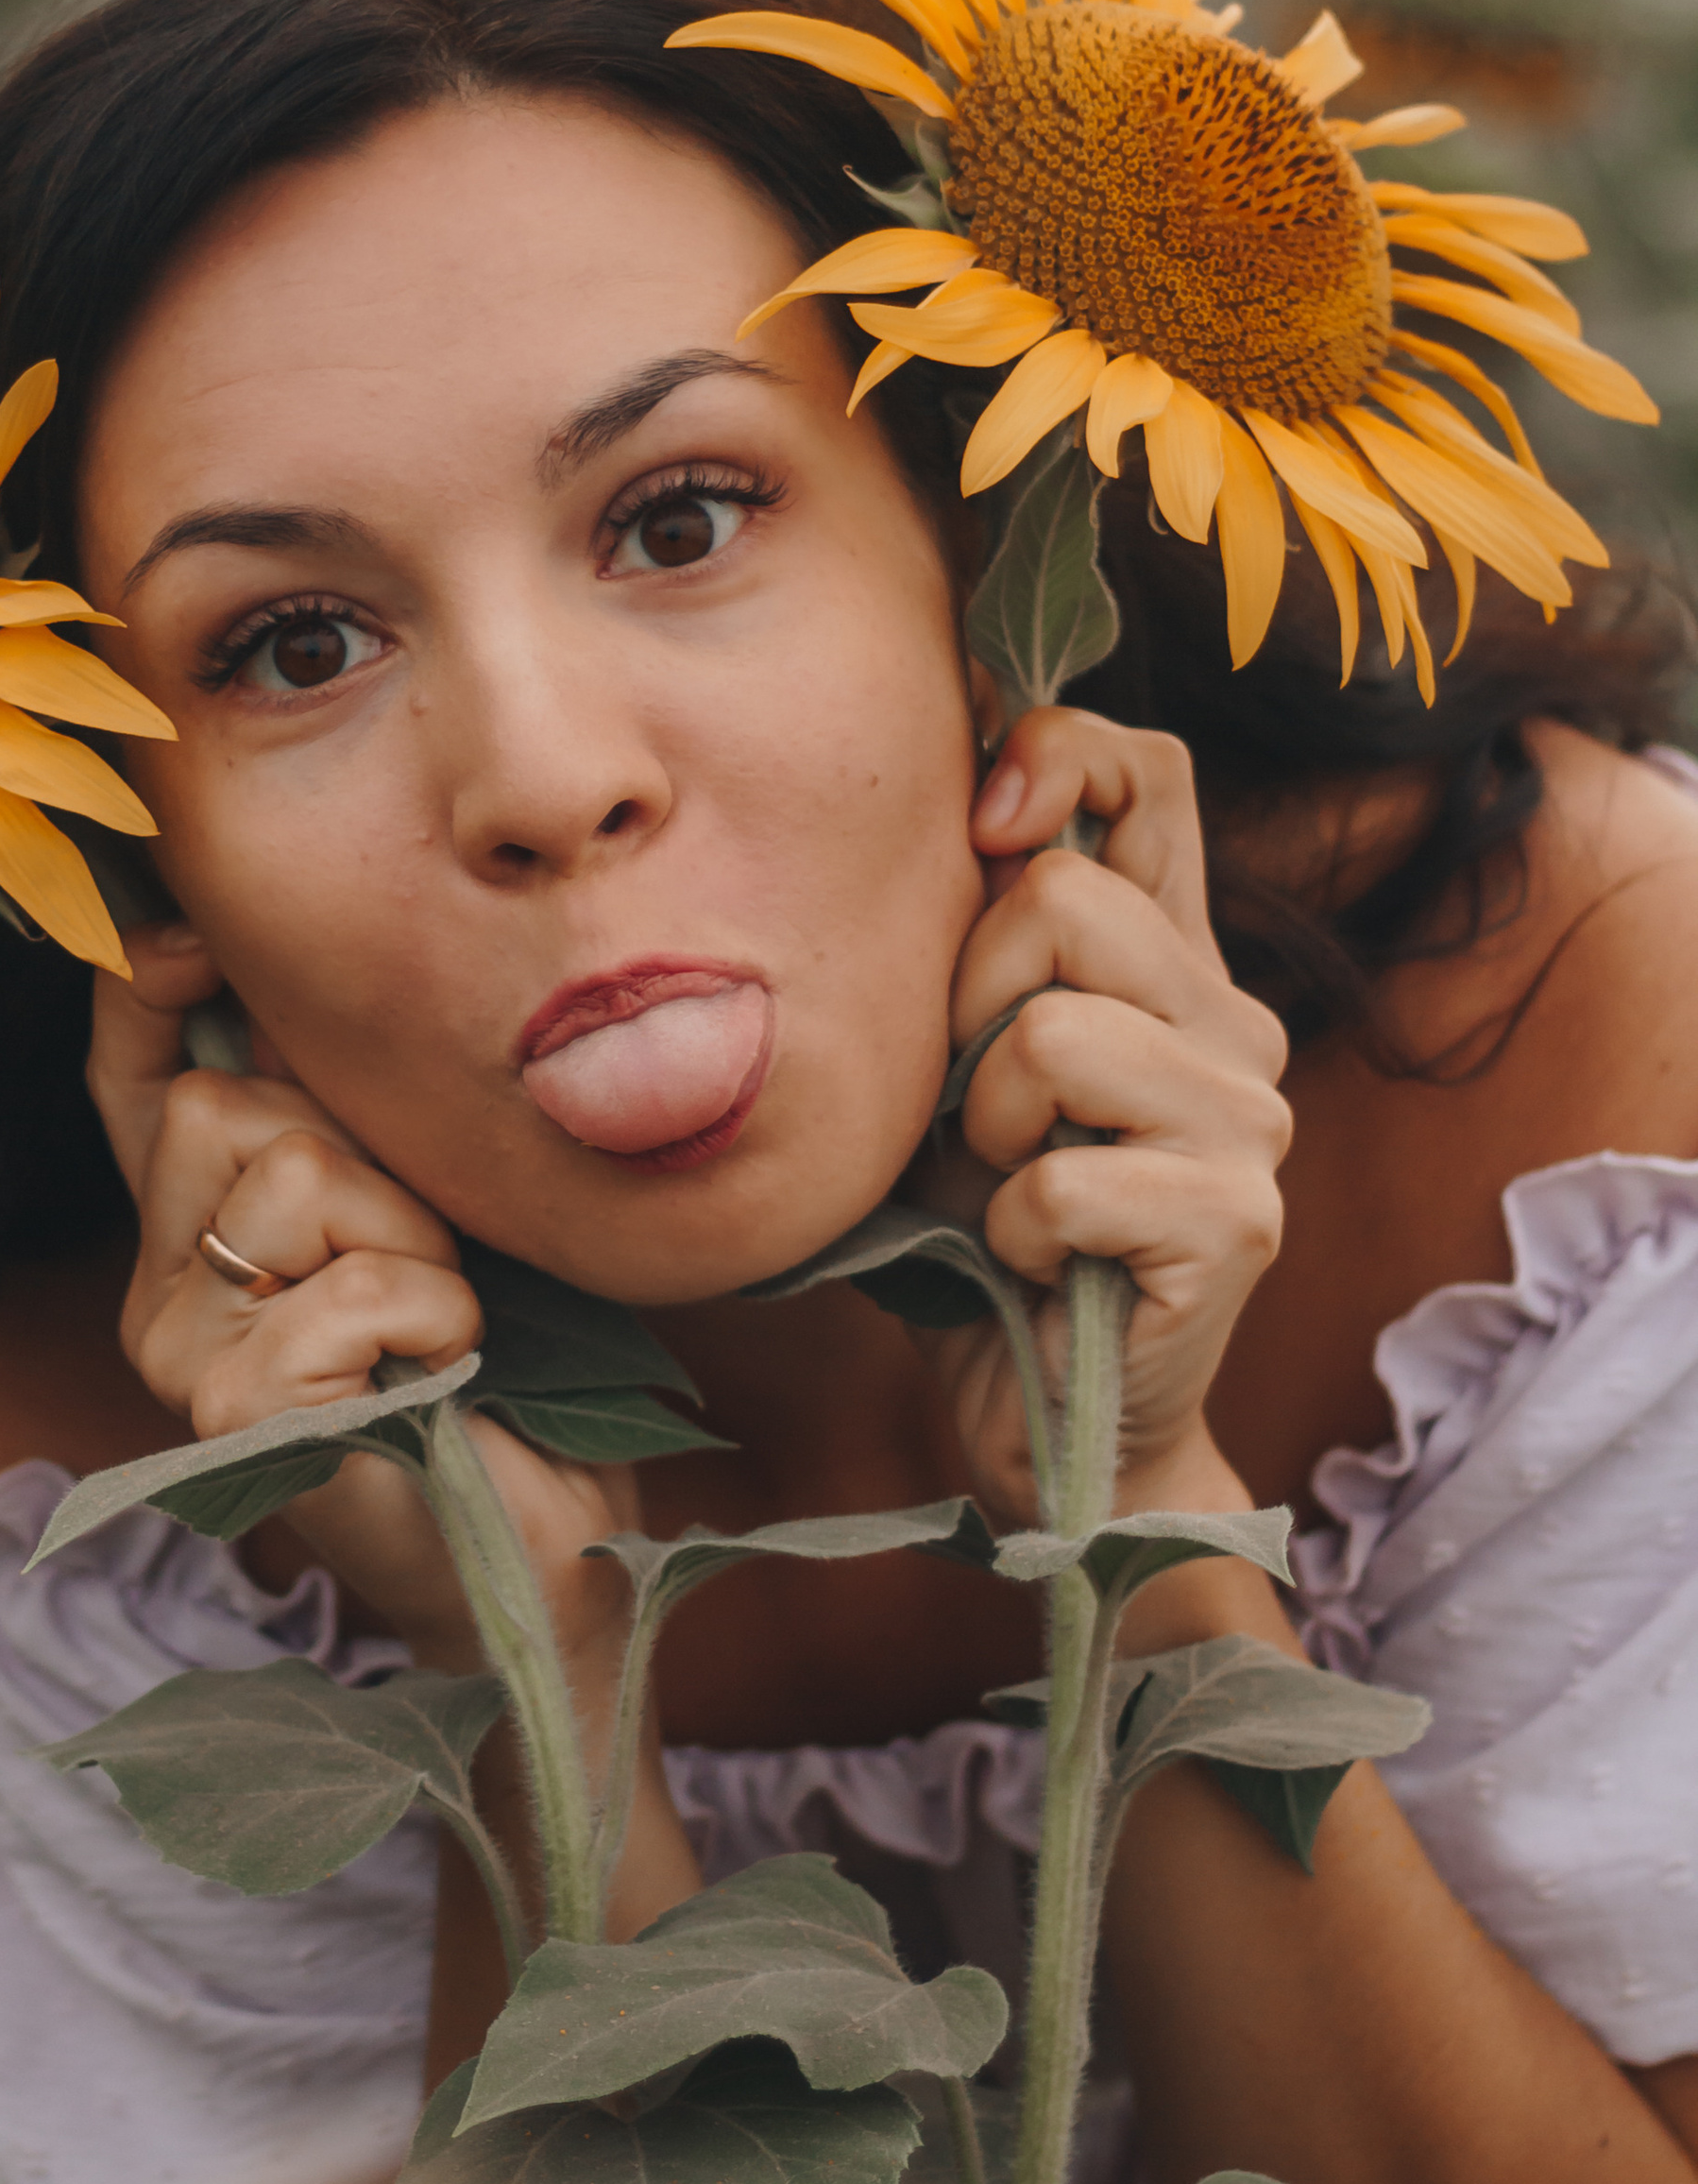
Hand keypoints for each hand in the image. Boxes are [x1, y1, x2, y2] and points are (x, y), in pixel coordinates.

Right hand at [87, 930, 638, 1675]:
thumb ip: (351, 1117)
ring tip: (439, 1325)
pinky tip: (439, 1379)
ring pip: (290, 1169)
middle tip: (427, 1256)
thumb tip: (301, 984)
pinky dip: (430, 1314)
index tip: (181, 936)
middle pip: (228, 1098)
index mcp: (201, 1233)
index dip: (140, 991)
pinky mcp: (229, 1415)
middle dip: (365, 1149)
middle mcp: (164, 1290)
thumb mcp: (424, 1208)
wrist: (538, 1555)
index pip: (132, 1081)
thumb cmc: (502, 1380)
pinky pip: (344, 1286)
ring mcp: (182, 1358)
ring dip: (412, 1234)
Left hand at [921, 711, 1292, 1531]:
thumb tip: (930, 809)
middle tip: (976, 1114)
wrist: (1046, 1425)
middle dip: (969, 1002)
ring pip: (1055, 1032)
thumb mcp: (944, 1070)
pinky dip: (1011, 1230)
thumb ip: (959, 952)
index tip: (979, 827)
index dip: (1058, 757)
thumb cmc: (977, 1242)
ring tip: (1007, 1190)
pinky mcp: (1239, 1221)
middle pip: (1065, 895)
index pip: (1149, 775)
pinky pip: (1063, 1176)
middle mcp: (1233, 1020)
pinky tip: (1036, 1267)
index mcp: (1168, 962)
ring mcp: (1252, 1120)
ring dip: (986, 1129)